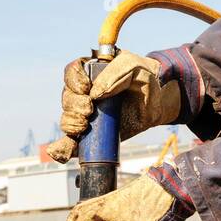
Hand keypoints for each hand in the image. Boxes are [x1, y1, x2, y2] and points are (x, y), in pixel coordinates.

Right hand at [47, 48, 195, 162]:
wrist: (158, 106)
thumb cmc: (148, 81)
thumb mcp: (137, 68)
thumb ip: (117, 72)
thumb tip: (95, 93)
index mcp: (92, 70)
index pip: (72, 72)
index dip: (74, 81)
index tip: (86, 90)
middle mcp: (84, 92)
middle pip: (67, 97)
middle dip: (73, 106)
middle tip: (89, 111)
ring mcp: (86, 113)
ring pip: (66, 119)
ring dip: (70, 124)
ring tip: (83, 126)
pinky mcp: (90, 133)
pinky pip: (69, 142)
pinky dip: (62, 148)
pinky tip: (62, 152)